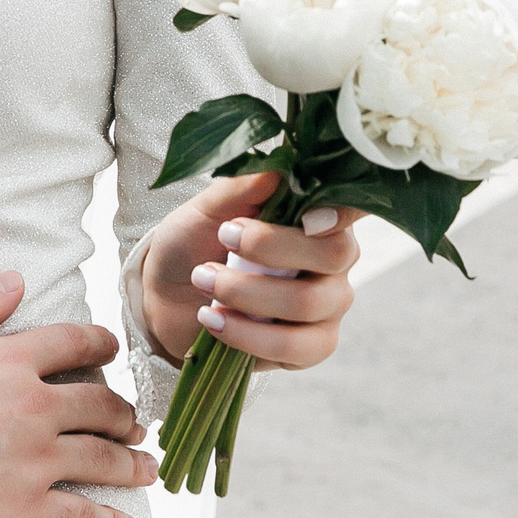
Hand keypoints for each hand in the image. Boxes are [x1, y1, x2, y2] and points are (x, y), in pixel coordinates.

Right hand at [0, 271, 153, 517]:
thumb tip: (14, 280)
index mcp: (12, 361)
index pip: (70, 343)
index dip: (97, 342)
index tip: (113, 346)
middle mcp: (35, 408)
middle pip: (97, 404)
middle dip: (121, 412)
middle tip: (134, 421)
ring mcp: (36, 460)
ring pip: (100, 458)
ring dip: (130, 463)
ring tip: (147, 467)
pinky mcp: (26, 509)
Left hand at [137, 171, 358, 369]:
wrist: (165, 296)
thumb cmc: (194, 243)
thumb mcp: (208, 208)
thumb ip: (243, 187)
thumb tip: (279, 169)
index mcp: (317, 217)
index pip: (353, 209)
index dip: (342, 212)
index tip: (305, 216)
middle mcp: (334, 261)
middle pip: (334, 255)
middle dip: (271, 247)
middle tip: (224, 238)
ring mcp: (327, 306)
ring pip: (309, 303)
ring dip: (247, 292)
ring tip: (203, 279)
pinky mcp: (310, 347)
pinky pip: (294, 348)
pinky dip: (247, 334)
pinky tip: (212, 318)